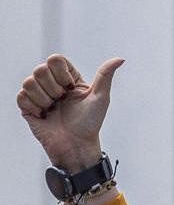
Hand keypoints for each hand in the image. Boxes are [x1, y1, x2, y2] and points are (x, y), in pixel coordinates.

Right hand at [17, 54, 122, 171]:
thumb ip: (105, 75)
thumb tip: (120, 59)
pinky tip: (44, 115)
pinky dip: (34, 107)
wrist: (76, 145)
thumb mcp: (101, 97)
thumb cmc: (90, 122)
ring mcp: (38, 94)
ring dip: (44, 99)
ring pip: (29, 82)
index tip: (70, 88)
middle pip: (40, 69)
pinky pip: (21, 96)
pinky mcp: (27, 106)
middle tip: (62, 101)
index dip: (61, 74)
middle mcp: (51, 83)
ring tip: (53, 109)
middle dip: (53, 88)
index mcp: (67, 78)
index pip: (55, 59)